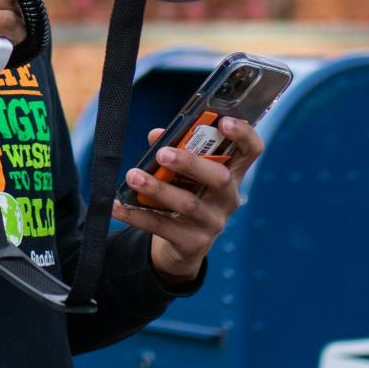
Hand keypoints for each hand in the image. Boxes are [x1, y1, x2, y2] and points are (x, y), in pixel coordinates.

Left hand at [112, 119, 264, 286]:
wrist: (182, 246)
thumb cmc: (186, 194)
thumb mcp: (184, 173)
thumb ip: (172, 149)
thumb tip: (156, 135)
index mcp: (232, 173)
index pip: (251, 151)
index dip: (243, 134)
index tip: (224, 122)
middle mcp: (228, 198)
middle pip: (220, 178)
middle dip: (191, 163)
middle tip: (162, 154)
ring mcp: (213, 223)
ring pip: (189, 204)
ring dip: (159, 189)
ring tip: (133, 176)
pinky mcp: (193, 243)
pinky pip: (163, 227)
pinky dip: (137, 216)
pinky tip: (117, 206)